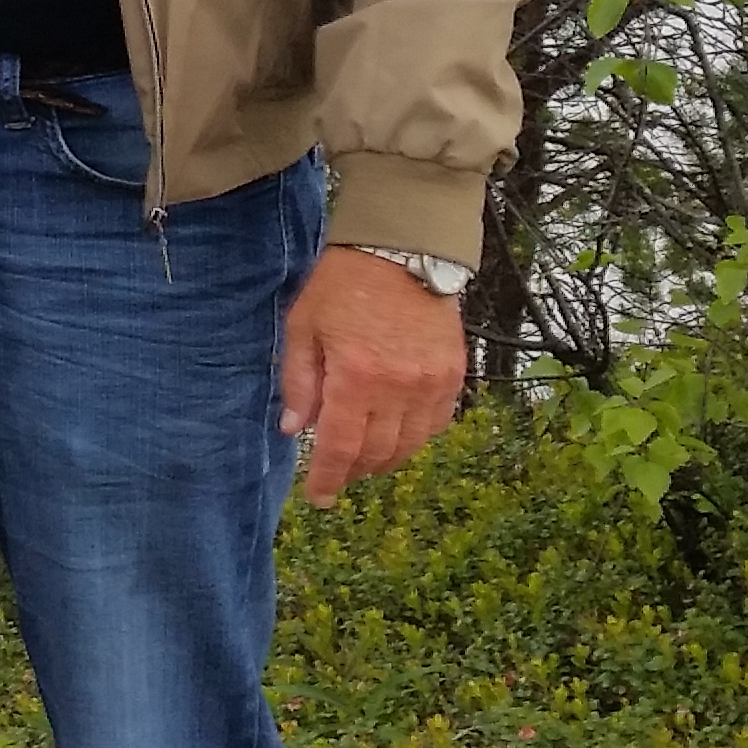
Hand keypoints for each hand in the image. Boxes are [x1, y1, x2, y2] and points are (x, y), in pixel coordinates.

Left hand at [278, 248, 466, 504]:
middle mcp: (398, 388)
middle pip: (376, 453)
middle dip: (353, 472)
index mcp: (354, 377)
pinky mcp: (453, 374)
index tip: (318, 499)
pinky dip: (415, 438)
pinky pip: (436, 424)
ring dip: (385, 460)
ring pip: (409, 445)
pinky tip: (397, 434)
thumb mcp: (303, 327)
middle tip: (337, 475)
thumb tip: (293, 429)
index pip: (339, 448)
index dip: (327, 479)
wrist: (401, 248)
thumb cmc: (342, 284)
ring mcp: (431, 383)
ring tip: (364, 460)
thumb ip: (299, 382)